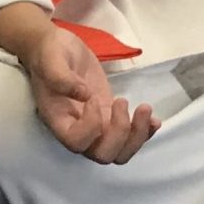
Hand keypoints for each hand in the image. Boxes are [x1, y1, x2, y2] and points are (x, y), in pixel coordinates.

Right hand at [24, 25, 159, 162]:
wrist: (55, 48)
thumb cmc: (49, 54)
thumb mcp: (51, 59)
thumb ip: (61, 76)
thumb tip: (83, 95)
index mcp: (58, 120)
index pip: (76, 142)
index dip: (91, 125)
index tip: (92, 97)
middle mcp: (77, 130)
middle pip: (102, 154)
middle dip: (121, 134)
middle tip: (122, 101)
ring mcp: (96, 126)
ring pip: (120, 152)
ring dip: (137, 136)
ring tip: (145, 108)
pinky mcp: (110, 118)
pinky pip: (130, 138)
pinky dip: (146, 132)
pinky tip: (154, 118)